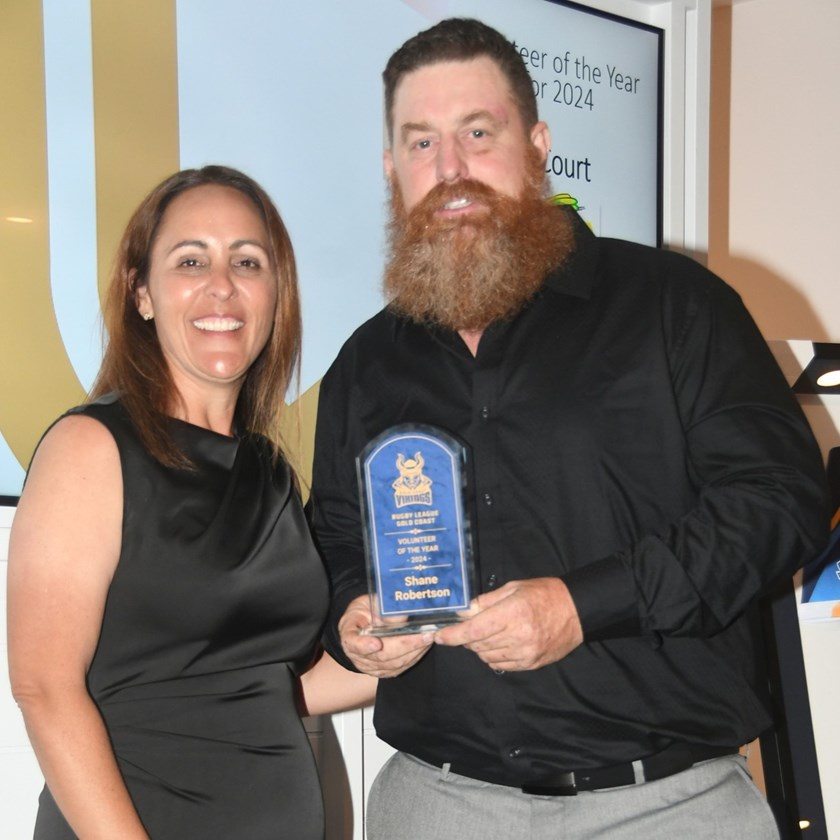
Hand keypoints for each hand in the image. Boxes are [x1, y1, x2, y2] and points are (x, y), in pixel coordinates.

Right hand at [338, 595, 433, 677]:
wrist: (362, 623)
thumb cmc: (365, 610)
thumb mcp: (371, 602)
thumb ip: (383, 610)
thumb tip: (402, 617)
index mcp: (349, 633)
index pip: (353, 642)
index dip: (364, 645)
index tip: (376, 643)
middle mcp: (356, 654)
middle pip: (381, 656)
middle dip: (406, 645)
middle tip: (425, 635)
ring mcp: (369, 666)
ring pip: (394, 664)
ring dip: (414, 652)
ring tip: (429, 638)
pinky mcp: (382, 671)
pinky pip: (400, 668)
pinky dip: (414, 657)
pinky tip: (423, 646)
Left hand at [434, 578, 582, 670]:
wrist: (575, 611)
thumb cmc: (543, 594)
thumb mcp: (513, 588)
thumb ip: (486, 602)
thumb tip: (463, 612)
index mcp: (512, 613)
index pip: (474, 630)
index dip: (453, 635)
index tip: (439, 635)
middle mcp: (518, 636)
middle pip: (478, 645)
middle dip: (466, 638)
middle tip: (467, 627)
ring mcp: (525, 653)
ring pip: (486, 656)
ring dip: (479, 647)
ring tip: (488, 633)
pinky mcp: (531, 664)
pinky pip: (500, 665)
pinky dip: (493, 656)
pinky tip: (499, 643)